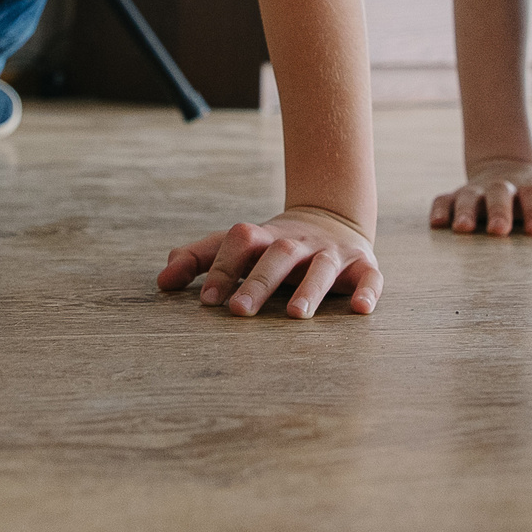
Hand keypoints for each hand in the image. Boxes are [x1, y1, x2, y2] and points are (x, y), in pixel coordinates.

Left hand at [156, 205, 381, 317]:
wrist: (331, 217)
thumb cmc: (272, 246)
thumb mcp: (238, 246)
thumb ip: (200, 259)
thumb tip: (162, 281)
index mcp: (264, 237)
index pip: (240, 241)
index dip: (222, 267)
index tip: (207, 301)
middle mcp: (297, 242)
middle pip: (278, 255)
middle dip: (259, 282)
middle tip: (239, 310)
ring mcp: (332, 252)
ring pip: (322, 266)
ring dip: (310, 288)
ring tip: (296, 315)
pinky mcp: (362, 265)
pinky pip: (369, 277)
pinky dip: (367, 291)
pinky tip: (360, 310)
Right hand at [428, 158, 531, 235]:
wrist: (506, 168)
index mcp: (531, 189)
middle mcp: (503, 188)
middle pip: (500, 194)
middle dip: (499, 212)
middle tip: (499, 231)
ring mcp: (478, 191)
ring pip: (469, 197)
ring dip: (465, 211)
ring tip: (462, 229)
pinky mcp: (456, 196)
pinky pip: (444, 200)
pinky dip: (440, 209)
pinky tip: (437, 224)